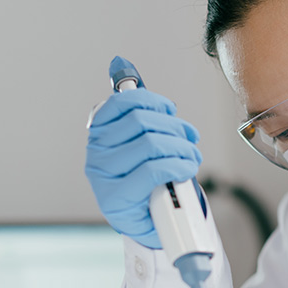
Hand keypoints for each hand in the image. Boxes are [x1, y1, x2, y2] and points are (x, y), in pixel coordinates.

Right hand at [86, 88, 201, 248]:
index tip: (169, 110)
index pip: (122, 102)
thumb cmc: (148, 181)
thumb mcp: (142, 141)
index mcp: (98, 133)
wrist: (151, 224)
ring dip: (182, 149)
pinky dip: (178, 166)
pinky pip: (154, 169)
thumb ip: (135, 108)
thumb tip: (119, 63)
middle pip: (142, 121)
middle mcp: (96, 153)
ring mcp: (103, 176)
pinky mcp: (116, 198)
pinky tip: (186, 169)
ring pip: (152, 143)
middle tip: (189, 140)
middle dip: (174, 128)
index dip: (152, 101)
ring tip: (191, 158)